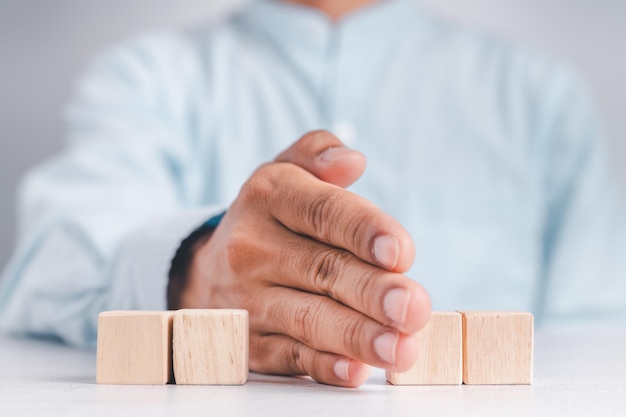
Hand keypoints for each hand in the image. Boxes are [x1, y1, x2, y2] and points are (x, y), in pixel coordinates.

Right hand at [180, 131, 430, 386]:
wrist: (210, 268)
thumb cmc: (270, 217)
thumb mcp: (285, 173)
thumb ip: (316, 153)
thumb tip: (352, 159)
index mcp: (268, 196)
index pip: (321, 211)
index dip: (363, 231)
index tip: (402, 252)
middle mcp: (251, 247)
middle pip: (321, 269)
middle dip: (371, 291)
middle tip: (413, 307)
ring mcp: (247, 299)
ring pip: (308, 318)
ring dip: (357, 336)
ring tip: (401, 347)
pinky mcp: (249, 342)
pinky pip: (288, 356)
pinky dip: (323, 366)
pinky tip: (355, 371)